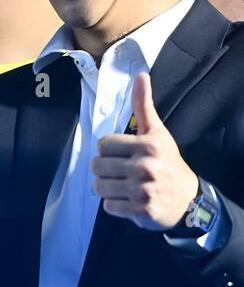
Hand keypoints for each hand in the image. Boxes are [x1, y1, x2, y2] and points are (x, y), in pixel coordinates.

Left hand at [91, 72, 198, 230]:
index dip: (109, 150)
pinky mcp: (141, 210)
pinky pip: (108, 206)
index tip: (123, 155)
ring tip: (123, 186)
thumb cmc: (167, 162)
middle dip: (105, 170)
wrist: (189, 199)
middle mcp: (146, 167)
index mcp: (148, 145)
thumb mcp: (157, 132)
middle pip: (97, 166)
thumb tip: (140, 75)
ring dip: (107, 188)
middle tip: (122, 173)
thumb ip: (144, 106)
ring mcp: (144, 190)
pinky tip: (129, 200)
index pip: (103, 144)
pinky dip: (115, 205)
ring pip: (99, 186)